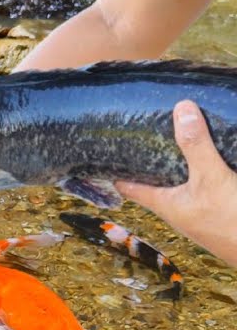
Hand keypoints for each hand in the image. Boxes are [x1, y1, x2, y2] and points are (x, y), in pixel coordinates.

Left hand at [116, 100, 236, 266]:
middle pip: (153, 182)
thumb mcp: (211, 178)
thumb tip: (181, 108)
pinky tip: (210, 156)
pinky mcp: (219, 209)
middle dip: (148, 160)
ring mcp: (198, 210)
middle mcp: (177, 208)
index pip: (128, 185)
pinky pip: (203, 184)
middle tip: (141, 132)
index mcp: (164, 203)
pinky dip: (201, 169)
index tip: (104, 149)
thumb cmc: (231, 221)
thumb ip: (196, 146)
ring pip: (179, 183)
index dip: (114, 168)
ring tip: (174, 137)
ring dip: (176, 164)